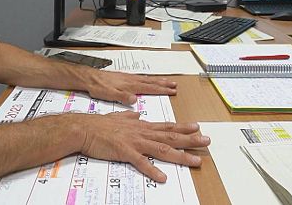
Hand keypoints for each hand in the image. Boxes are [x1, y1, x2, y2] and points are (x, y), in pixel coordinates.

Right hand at [74, 111, 209, 181]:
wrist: (84, 128)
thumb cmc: (99, 124)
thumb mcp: (118, 116)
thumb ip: (129, 115)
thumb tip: (137, 112)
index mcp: (141, 126)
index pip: (167, 126)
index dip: (183, 127)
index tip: (197, 127)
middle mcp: (142, 132)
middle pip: (171, 136)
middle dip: (190, 139)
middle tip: (207, 141)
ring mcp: (135, 142)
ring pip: (162, 149)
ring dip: (180, 155)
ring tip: (195, 161)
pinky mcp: (125, 152)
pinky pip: (141, 163)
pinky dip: (152, 170)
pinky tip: (162, 177)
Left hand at [83, 69, 177, 104]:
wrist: (89, 78)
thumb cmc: (99, 87)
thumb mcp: (109, 94)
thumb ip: (122, 97)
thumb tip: (135, 100)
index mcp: (130, 85)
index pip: (150, 87)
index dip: (162, 90)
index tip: (172, 90)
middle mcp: (131, 80)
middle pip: (151, 82)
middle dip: (163, 84)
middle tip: (175, 85)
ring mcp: (128, 78)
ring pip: (147, 79)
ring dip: (158, 81)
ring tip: (167, 82)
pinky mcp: (124, 78)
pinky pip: (141, 78)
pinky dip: (148, 79)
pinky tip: (148, 81)